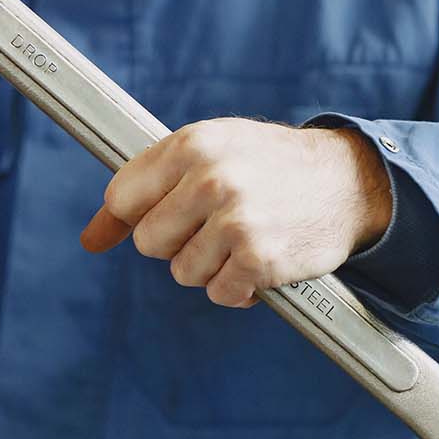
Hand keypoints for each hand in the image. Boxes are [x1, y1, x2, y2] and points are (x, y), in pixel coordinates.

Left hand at [80, 119, 391, 306]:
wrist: (349, 182)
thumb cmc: (269, 165)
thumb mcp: (209, 154)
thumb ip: (148, 189)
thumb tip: (90, 239)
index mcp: (192, 144)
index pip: (122, 198)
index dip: (137, 215)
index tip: (165, 216)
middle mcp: (210, 178)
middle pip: (147, 242)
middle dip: (176, 242)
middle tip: (214, 225)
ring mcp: (235, 220)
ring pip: (182, 272)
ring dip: (211, 266)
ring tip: (244, 238)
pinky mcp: (258, 259)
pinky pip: (219, 293)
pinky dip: (238, 289)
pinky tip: (261, 262)